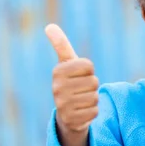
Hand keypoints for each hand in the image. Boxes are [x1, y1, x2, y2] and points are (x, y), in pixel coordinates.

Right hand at [45, 24, 98, 145]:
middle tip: (81, 89)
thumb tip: (49, 26)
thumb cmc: (70, 82)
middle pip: (93, 81)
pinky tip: (82, 111)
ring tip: (81, 100)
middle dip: (91, 85)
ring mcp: (63, 105)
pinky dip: (93, 111)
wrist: (67, 113)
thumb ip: (61, 45)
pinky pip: (95, 111)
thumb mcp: (66, 63)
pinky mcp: (71, 120)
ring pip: (95, 96)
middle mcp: (57, 88)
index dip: (88, 70)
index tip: (79, 75)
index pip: (88, 65)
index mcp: (57, 71)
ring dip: (92, 98)